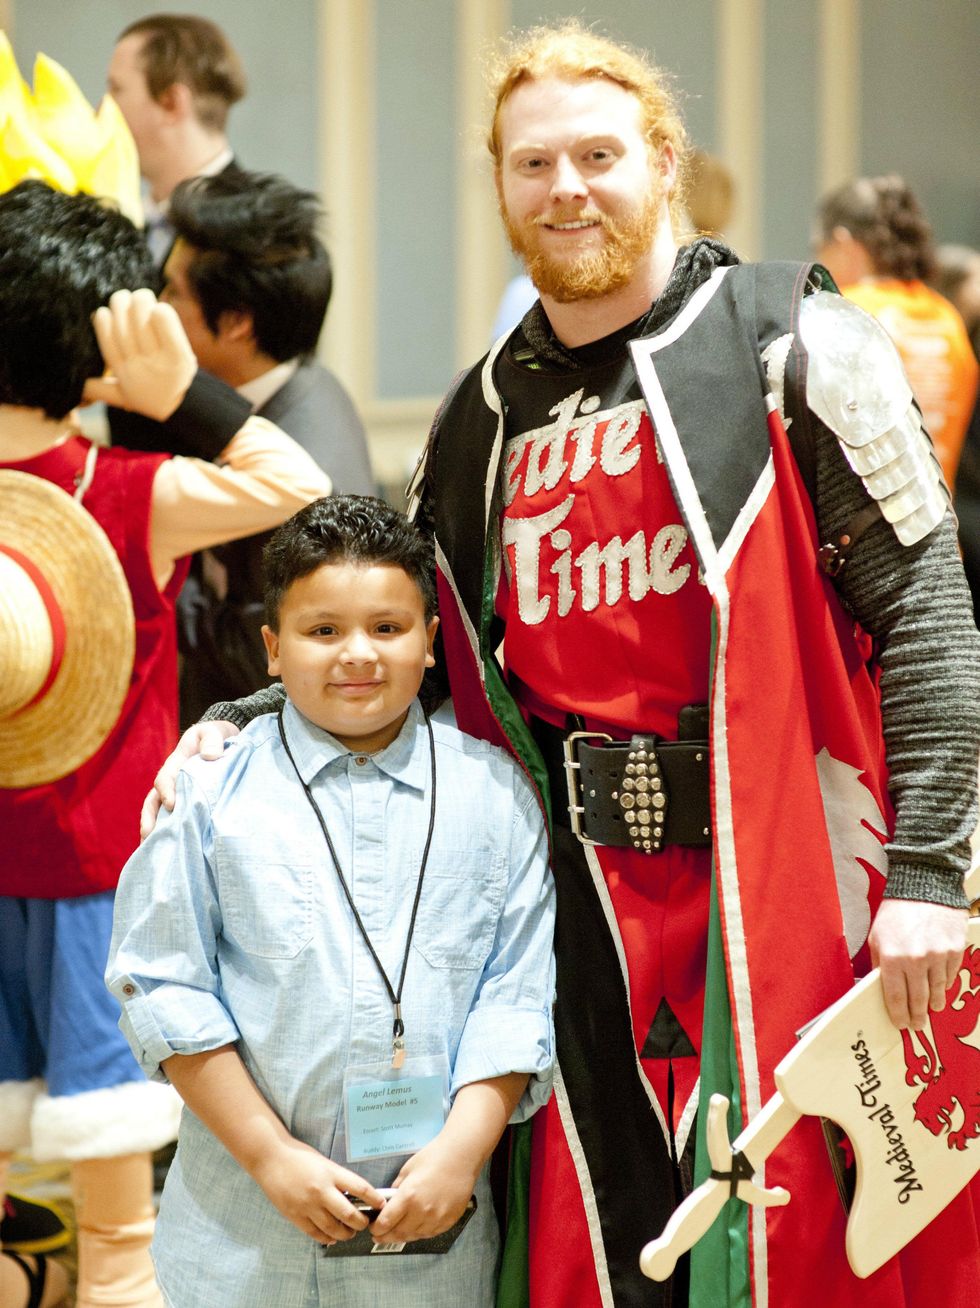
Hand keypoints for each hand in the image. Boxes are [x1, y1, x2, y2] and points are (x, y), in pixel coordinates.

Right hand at [83, 288, 195, 419]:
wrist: (189, 409)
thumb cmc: (152, 398)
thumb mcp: (122, 397)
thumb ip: (99, 389)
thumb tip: (75, 385)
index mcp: (123, 374)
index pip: (107, 343)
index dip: (103, 322)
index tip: (104, 311)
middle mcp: (139, 369)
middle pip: (124, 329)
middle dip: (120, 305)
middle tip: (123, 296)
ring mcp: (160, 363)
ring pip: (142, 325)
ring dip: (139, 304)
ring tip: (140, 296)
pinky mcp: (180, 358)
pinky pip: (168, 332)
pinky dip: (162, 315)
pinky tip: (159, 307)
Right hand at [139, 720, 238, 838]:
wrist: (222, 742)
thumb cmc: (215, 737)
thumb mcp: (214, 732)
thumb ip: (212, 740)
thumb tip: (210, 756)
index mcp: (176, 764)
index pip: (165, 779)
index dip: (166, 791)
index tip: (172, 804)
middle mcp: (172, 781)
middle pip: (153, 801)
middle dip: (149, 818)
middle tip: (149, 835)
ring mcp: (176, 794)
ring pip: (159, 814)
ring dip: (154, 830)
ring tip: (151, 849)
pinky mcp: (185, 804)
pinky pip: (172, 819)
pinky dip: (167, 833)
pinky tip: (170, 850)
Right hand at [251, 1137, 386, 1244]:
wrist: (270, 1158)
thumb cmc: (298, 1156)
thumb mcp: (323, 1162)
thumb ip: (337, 1178)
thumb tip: (354, 1195)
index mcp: (331, 1173)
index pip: (360, 1188)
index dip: (374, 1199)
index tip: (381, 1204)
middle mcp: (321, 1190)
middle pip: (349, 1214)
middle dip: (361, 1223)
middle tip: (365, 1224)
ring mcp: (307, 1205)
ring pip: (333, 1228)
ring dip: (345, 1234)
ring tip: (349, 1232)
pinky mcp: (295, 1216)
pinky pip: (315, 1233)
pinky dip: (327, 1238)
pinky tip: (332, 1238)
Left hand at [368, 1134, 477, 1244]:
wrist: (461, 1156)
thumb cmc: (434, 1157)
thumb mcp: (408, 1170)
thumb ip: (397, 1188)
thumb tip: (390, 1201)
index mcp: (408, 1197)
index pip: (385, 1223)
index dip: (377, 1229)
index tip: (373, 1228)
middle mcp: (421, 1212)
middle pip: (398, 1234)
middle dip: (386, 1237)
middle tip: (379, 1236)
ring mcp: (436, 1219)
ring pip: (414, 1236)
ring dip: (403, 1236)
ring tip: (397, 1232)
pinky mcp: (448, 1221)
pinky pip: (430, 1234)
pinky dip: (420, 1233)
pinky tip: (416, 1227)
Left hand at [869, 898, 967, 1029]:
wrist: (924, 886)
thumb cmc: (897, 911)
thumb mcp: (877, 936)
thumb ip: (879, 964)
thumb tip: (880, 986)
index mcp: (892, 957)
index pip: (896, 997)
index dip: (899, 1015)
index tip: (901, 1024)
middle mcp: (916, 960)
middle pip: (918, 999)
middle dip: (918, 1015)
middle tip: (918, 1025)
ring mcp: (938, 956)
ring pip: (937, 991)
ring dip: (934, 1003)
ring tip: (931, 1009)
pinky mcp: (955, 950)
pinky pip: (950, 976)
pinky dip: (945, 984)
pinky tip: (941, 987)